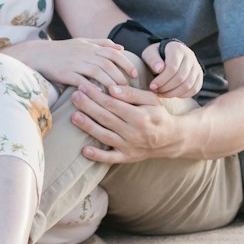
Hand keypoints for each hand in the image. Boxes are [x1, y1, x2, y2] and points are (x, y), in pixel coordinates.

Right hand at [26, 39, 139, 91]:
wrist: (37, 54)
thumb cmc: (61, 50)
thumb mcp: (82, 42)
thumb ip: (101, 44)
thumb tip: (121, 48)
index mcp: (89, 46)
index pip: (113, 52)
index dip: (125, 63)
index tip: (134, 74)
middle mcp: (84, 53)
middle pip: (108, 64)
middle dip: (120, 76)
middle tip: (129, 89)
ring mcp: (75, 62)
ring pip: (98, 72)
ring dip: (110, 83)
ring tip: (118, 95)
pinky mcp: (65, 73)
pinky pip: (82, 81)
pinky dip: (93, 89)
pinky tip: (100, 97)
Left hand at [70, 79, 188, 163]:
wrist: (170, 138)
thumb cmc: (157, 114)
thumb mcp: (150, 99)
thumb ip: (131, 93)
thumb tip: (111, 88)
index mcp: (139, 116)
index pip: (112, 103)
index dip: (96, 94)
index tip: (83, 85)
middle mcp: (133, 132)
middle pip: (105, 118)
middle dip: (88, 106)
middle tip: (74, 96)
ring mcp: (129, 146)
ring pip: (104, 136)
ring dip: (88, 126)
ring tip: (74, 116)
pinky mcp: (126, 157)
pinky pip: (110, 158)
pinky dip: (97, 156)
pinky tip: (84, 150)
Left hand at [143, 40, 202, 98]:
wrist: (169, 55)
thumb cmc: (157, 56)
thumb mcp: (150, 53)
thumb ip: (152, 59)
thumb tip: (159, 69)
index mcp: (177, 48)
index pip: (172, 67)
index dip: (162, 79)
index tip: (152, 86)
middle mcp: (190, 56)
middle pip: (180, 77)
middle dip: (166, 87)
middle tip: (156, 91)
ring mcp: (196, 66)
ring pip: (188, 85)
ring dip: (173, 93)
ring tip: (162, 94)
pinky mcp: (199, 76)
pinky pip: (194, 89)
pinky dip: (182, 95)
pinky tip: (171, 94)